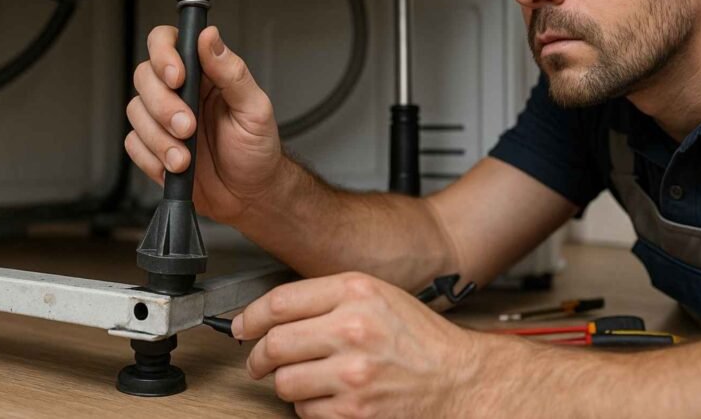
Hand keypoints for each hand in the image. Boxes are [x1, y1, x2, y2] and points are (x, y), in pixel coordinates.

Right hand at [125, 25, 282, 223]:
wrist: (249, 196)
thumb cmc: (257, 152)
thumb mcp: (255, 110)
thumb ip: (232, 72)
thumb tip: (210, 37)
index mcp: (204, 75)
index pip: (169, 43)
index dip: (164, 55)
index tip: (177, 78)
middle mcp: (180, 92)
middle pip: (144, 76)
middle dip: (163, 106)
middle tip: (188, 127)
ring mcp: (163, 120)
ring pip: (136, 112)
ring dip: (159, 138)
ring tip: (186, 157)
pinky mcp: (152, 147)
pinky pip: (133, 143)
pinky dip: (152, 158)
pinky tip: (175, 166)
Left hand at [234, 272, 477, 417]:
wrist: (458, 380)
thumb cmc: (419, 339)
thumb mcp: (377, 296)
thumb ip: (328, 298)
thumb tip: (272, 314)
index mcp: (356, 292)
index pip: (281, 302)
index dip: (251, 316)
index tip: (242, 326)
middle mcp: (353, 329)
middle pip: (275, 344)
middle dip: (258, 357)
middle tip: (258, 361)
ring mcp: (353, 373)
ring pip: (284, 381)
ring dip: (285, 383)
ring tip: (302, 378)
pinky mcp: (355, 410)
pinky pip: (305, 411)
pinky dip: (308, 407)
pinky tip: (327, 396)